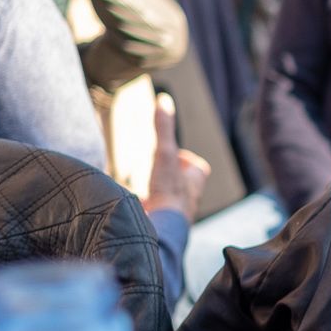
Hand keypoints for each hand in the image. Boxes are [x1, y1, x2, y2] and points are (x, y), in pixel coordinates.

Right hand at [141, 93, 209, 219]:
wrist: (161, 230)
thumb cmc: (168, 190)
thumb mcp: (165, 153)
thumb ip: (164, 128)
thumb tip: (164, 100)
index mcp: (195, 182)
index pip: (196, 167)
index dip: (185, 160)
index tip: (171, 154)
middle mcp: (188, 199)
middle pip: (182, 183)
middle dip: (170, 177)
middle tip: (157, 171)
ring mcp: (174, 214)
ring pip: (169, 199)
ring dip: (157, 193)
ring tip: (143, 188)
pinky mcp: (161, 226)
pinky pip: (155, 214)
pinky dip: (146, 209)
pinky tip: (134, 207)